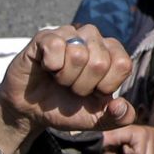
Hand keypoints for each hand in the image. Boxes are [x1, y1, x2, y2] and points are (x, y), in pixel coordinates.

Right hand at [0, 24, 136, 153]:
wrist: (30, 112)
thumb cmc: (64, 109)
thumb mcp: (96, 119)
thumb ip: (120, 117)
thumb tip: (120, 105)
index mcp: (111, 53)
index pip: (123, 64)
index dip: (105, 86)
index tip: (92, 92)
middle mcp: (93, 38)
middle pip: (100, 62)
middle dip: (82, 86)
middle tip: (70, 87)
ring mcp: (69, 34)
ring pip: (78, 54)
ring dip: (65, 77)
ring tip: (58, 79)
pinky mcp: (44, 37)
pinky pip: (55, 46)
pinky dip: (50, 65)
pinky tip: (46, 68)